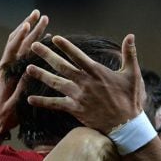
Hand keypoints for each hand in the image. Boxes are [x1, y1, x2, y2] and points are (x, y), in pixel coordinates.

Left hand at [0, 9, 48, 136]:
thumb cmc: (3, 116)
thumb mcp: (14, 105)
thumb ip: (21, 88)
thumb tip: (31, 70)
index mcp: (6, 73)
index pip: (14, 50)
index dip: (22, 36)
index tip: (30, 23)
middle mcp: (5, 67)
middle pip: (17, 42)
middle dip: (28, 27)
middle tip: (39, 13)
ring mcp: (7, 68)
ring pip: (16, 44)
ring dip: (26, 30)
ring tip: (37, 18)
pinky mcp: (10, 71)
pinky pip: (18, 52)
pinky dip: (26, 41)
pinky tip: (36, 37)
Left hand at [25, 34, 145, 134]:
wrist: (125, 125)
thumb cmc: (130, 98)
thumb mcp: (133, 73)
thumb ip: (129, 54)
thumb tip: (131, 35)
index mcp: (97, 72)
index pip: (78, 55)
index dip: (66, 46)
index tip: (54, 38)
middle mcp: (85, 82)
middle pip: (62, 66)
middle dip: (46, 55)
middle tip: (33, 46)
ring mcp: (78, 96)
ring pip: (56, 82)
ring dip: (41, 75)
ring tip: (28, 68)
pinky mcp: (74, 109)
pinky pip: (55, 104)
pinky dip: (42, 101)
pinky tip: (29, 99)